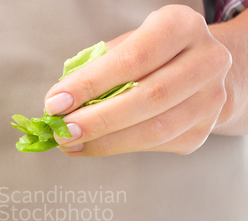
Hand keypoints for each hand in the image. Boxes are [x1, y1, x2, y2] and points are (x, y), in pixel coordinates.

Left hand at [45, 5, 231, 156]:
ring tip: (73, 143)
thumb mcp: (129, 45)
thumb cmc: (154, 56)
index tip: (56, 102)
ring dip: (105, 141)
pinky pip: (155, 146)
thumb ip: (98, 68)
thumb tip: (61, 101)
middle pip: (147, 97)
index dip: (90, 84)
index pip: (132, 58)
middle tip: (63, 131)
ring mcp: (210, 99)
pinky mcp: (202, 130)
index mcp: (181, 27)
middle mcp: (206, 61)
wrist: (202, 72)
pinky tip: (93, 146)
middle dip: (96, 120)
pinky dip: (118, 148)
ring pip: (154, 130)